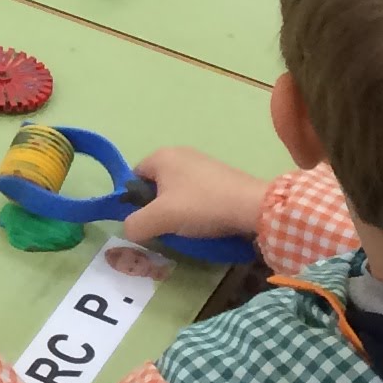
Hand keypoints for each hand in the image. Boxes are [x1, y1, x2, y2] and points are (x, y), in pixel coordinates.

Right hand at [120, 147, 270, 251]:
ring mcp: (202, 162)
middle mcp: (179, 152)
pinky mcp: (220, 174)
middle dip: (158, 207)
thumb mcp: (160, 219)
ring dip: (178, 209)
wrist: (252, 206)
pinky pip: (196, 192)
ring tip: (190, 226)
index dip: (136, 202)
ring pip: (177, 190)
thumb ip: (135, 225)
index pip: (134, 179)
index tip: (149, 221)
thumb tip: (131, 229)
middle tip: (168, 226)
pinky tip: (206, 220)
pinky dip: (196, 206)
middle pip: (156, 185)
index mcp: (161, 156)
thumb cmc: (200, 206)